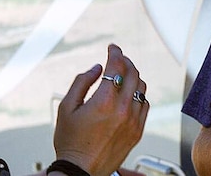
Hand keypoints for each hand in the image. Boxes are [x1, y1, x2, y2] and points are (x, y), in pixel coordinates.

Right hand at [53, 44, 148, 175]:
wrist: (80, 171)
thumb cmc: (70, 141)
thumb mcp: (66, 108)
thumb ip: (81, 82)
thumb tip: (97, 68)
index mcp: (104, 101)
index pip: (117, 66)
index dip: (115, 52)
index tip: (112, 47)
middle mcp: (123, 109)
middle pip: (133, 73)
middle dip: (125, 61)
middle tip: (117, 58)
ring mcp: (133, 121)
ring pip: (141, 88)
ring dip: (133, 76)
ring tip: (123, 75)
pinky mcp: (138, 132)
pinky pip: (144, 105)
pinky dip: (138, 94)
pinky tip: (129, 93)